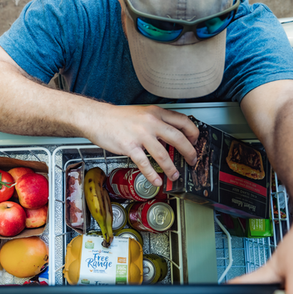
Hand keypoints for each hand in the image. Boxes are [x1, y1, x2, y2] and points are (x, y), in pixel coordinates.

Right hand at [84, 105, 198, 185]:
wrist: (97, 117)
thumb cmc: (117, 117)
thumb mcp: (142, 113)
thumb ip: (156, 122)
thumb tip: (169, 138)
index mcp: (155, 112)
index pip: (182, 121)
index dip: (193, 133)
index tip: (195, 141)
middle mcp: (150, 122)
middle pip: (178, 138)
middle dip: (189, 152)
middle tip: (192, 160)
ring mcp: (140, 134)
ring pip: (163, 154)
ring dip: (171, 168)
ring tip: (175, 175)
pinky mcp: (129, 146)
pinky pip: (145, 163)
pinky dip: (152, 175)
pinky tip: (157, 181)